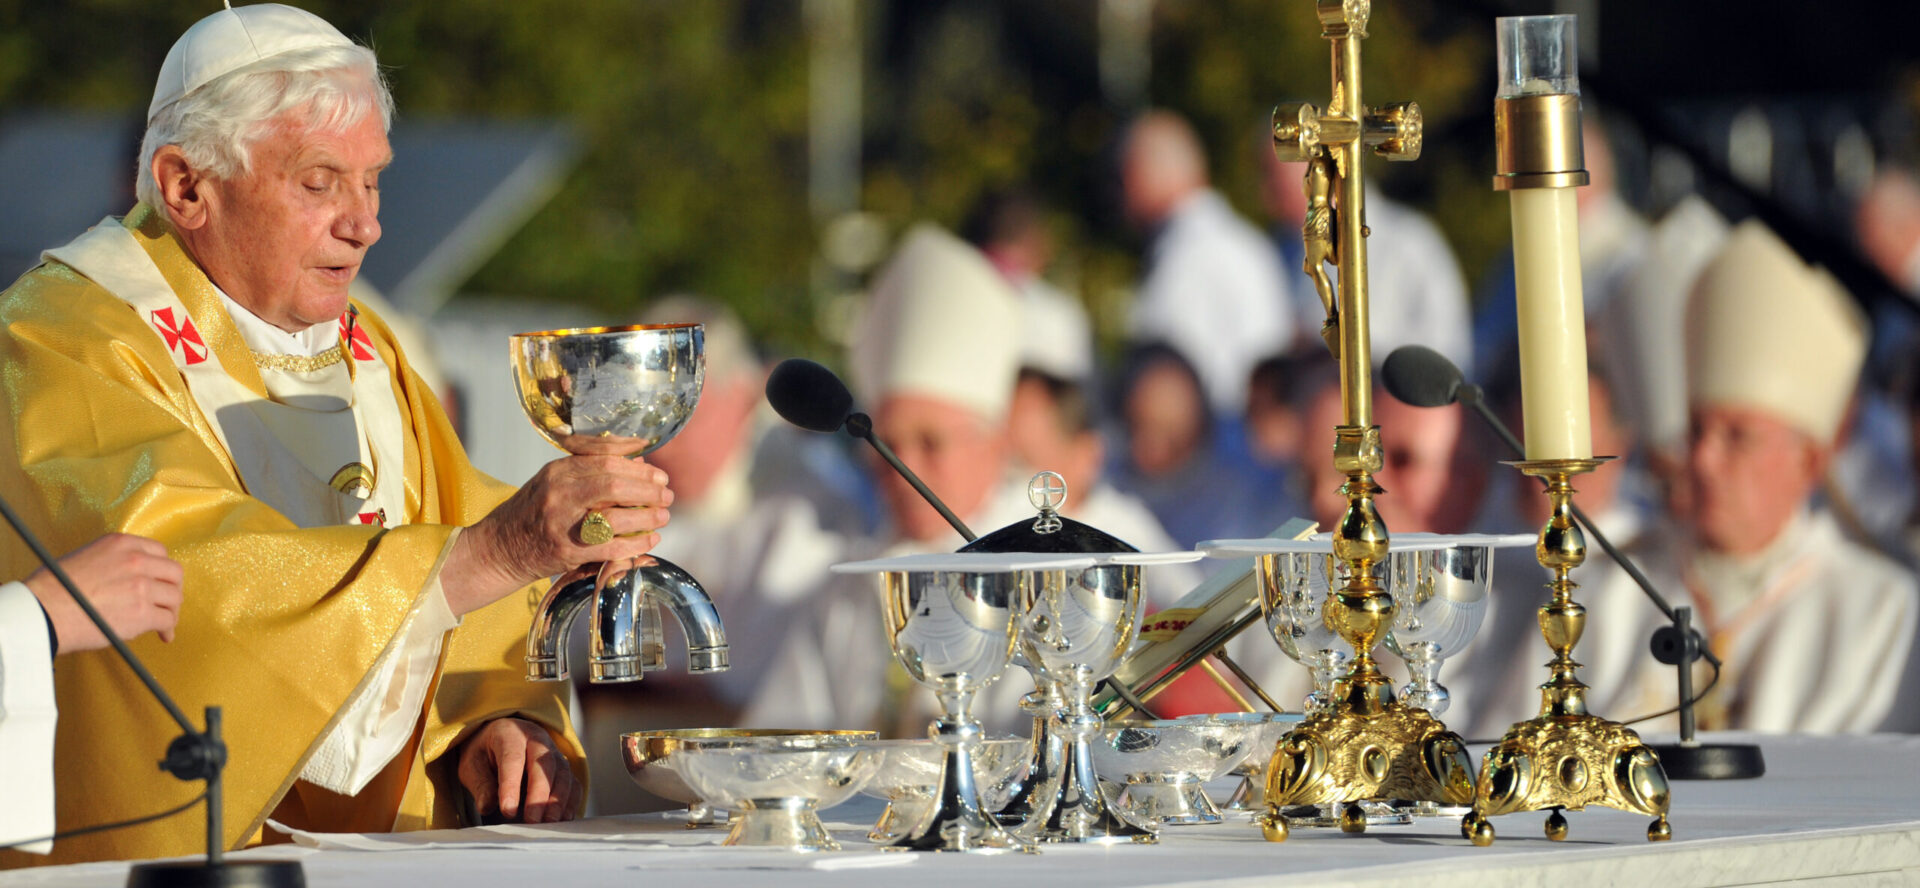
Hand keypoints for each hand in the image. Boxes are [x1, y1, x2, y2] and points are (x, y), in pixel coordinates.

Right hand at [24, 533, 183, 653]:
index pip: (159, 552)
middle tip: (167, 602)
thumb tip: (127, 578)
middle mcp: (135, 561)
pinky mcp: (141, 612)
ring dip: (171, 610)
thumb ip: (112, 561)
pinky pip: (167, 619)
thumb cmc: (53, 589)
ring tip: (165, 621)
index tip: (160, 581)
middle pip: (174, 573)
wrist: (42, 611)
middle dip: (172, 588)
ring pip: (174, 597)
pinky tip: (163, 634)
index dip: (162, 570)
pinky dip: (167, 628)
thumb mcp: (85, 556)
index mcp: (120, 544)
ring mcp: (140, 586)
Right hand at [442, 455, 672, 615]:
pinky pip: (610, 546)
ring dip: (647, 516)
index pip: (605, 459)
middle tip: (667, 494)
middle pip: (613, 484)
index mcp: (557, 470)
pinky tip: (650, 539)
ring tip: (664, 516)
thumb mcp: (554, 480)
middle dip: (647, 489)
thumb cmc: (534, 512)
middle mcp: (559, 493)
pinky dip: (636, 543)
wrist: (500, 549)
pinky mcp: (567, 550)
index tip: (658, 474)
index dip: (638, 466)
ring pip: (614, 515)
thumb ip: (591, 468)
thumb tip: (638, 462)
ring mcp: (562, 523)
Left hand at [456, 717, 578, 823]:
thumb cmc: (485, 754)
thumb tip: (487, 806)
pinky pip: (573, 784)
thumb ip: (480, 785)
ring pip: (563, 774)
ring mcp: (554, 752)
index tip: (507, 811)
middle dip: (539, 795)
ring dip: (557, 801)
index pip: (512, 758)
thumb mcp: (472, 766)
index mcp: (510, 733)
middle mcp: (537, 739)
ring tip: (547, 823)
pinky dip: (571, 802)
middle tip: (532, 821)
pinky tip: (562, 819)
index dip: (511, 785)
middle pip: (544, 765)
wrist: (500, 740)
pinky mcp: (564, 768)